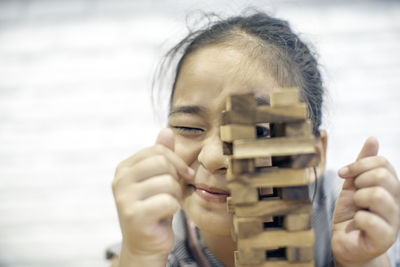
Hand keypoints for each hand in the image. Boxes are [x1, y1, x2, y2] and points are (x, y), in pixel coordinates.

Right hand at [112, 128, 194, 265]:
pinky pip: (168, 202)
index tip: (183, 174)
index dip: (176, 161)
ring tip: (167, 205)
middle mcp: (120, 180)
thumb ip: (161, 155)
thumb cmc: (155, 208)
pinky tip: (164, 216)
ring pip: (168, 182)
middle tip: (172, 192)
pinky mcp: (134, 216)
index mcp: (124, 168)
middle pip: (162, 162)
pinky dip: (173, 210)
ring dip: (175, 195)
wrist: (146, 244)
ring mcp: (124, 198)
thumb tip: (166, 130)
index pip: (157, 150)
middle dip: (175, 178)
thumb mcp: (159, 179)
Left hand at [332, 137, 399, 265]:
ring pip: (378, 195)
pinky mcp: (384, 238)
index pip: (383, 163)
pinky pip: (369, 219)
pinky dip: (357, 218)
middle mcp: (396, 203)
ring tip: (357, 209)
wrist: (345, 242)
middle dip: (358, 181)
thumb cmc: (350, 213)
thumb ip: (362, 164)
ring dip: (358, 199)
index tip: (342, 173)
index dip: (359, 164)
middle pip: (382, 176)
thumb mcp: (353, 185)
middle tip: (354, 194)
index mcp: (390, 188)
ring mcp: (393, 221)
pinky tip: (357, 224)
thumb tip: (373, 139)